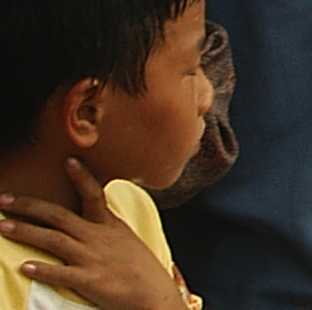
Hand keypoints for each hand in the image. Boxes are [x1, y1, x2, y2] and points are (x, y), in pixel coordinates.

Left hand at [0, 159, 188, 309]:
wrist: (154, 294)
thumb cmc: (139, 267)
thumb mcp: (125, 237)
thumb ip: (105, 225)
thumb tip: (92, 211)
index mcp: (108, 225)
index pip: (93, 194)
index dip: (81, 177)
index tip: (67, 160)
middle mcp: (98, 237)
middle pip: (59, 216)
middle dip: (28, 206)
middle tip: (4, 199)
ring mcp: (93, 258)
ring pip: (53, 240)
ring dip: (26, 232)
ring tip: (2, 226)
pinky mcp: (90, 281)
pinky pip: (61, 274)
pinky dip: (42, 270)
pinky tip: (24, 267)